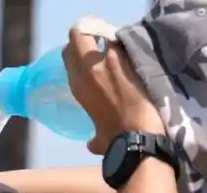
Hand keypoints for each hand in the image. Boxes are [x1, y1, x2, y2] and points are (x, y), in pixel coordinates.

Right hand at [62, 28, 164, 154]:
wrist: (139, 135)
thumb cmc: (116, 140)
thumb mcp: (99, 139)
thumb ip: (94, 138)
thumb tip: (93, 144)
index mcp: (78, 85)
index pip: (68, 53)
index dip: (76, 49)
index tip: (86, 52)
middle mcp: (90, 68)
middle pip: (79, 35)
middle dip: (88, 35)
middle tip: (100, 43)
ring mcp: (111, 60)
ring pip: (103, 34)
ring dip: (110, 40)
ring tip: (120, 50)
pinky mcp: (131, 58)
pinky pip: (125, 41)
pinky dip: (128, 45)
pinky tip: (135, 55)